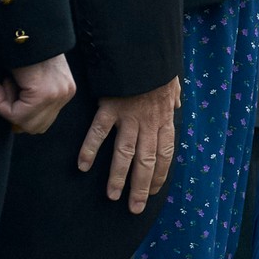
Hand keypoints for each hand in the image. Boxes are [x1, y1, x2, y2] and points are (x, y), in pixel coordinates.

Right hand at [0, 53, 75, 133]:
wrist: (23, 28)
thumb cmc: (21, 49)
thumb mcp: (32, 77)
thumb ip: (29, 97)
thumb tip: (17, 126)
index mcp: (65, 89)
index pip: (43, 121)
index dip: (20, 112)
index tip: (8, 88)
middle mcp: (65, 93)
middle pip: (36, 127)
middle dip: (15, 112)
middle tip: (5, 86)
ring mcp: (57, 94)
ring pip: (25, 123)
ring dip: (7, 105)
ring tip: (5, 81)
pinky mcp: (44, 94)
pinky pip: (16, 114)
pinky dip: (1, 103)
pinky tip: (1, 81)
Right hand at [77, 78, 180, 213]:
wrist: (144, 50)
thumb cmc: (157, 67)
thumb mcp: (172, 83)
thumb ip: (173, 99)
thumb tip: (176, 106)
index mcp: (164, 119)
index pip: (164, 154)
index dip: (159, 175)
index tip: (152, 192)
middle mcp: (148, 123)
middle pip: (146, 161)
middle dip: (141, 187)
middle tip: (134, 207)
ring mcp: (129, 117)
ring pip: (125, 154)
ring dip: (118, 177)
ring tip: (113, 196)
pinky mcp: (110, 108)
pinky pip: (99, 132)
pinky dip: (90, 149)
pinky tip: (83, 166)